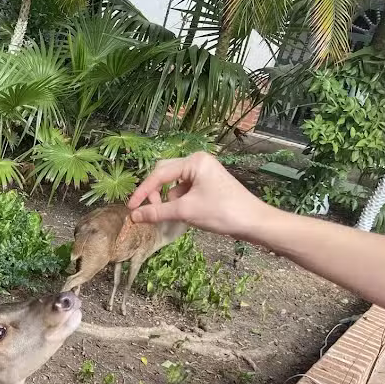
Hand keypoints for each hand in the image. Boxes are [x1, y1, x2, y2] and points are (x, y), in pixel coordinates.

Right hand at [127, 152, 270, 237]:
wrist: (253, 222)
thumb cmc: (221, 212)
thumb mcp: (185, 211)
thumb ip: (156, 212)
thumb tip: (133, 216)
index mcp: (194, 161)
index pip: (159, 174)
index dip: (143, 192)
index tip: (131, 208)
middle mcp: (198, 161)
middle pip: (164, 174)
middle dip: (154, 193)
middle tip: (150, 211)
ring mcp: (203, 172)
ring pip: (173, 183)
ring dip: (167, 199)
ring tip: (170, 215)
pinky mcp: (207, 183)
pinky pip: (184, 189)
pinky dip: (178, 201)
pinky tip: (183, 213)